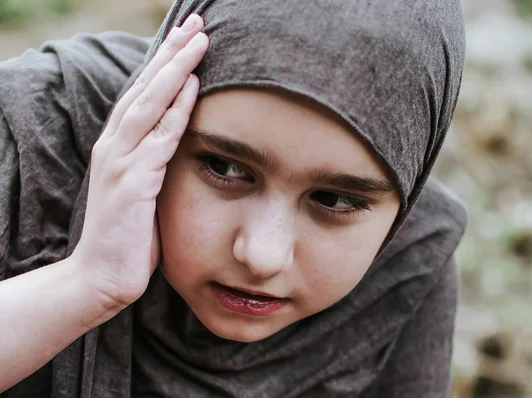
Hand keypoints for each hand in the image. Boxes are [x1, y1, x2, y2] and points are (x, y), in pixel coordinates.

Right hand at [71, 14, 207, 307]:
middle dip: (172, 53)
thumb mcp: (143, 191)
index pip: (143, 95)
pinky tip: (193, 85)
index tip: (187, 39)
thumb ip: (156, 163)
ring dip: (175, 69)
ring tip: (199, 40)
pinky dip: (176, 110)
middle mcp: (114, 146)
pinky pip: (158, 138)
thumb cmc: (128, 238)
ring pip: (149, 103)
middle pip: (145, 88)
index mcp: (118, 147)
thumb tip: (181, 145)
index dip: (165, 64)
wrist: (101, 278)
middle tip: (197, 24)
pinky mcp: (132, 183)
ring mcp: (120, 162)